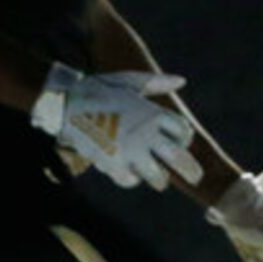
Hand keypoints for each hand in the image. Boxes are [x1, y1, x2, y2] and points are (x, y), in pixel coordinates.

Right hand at [33, 64, 200, 190]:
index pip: (182, 130)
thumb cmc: (98, 89)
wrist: (65, 102)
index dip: (184, 137)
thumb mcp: (129, 81)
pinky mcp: (112, 163)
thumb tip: (181, 81)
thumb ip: (156, 83)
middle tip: (197, 178)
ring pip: (157, 176)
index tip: (181, 142)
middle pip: (178, 157)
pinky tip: (133, 175)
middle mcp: (144, 133)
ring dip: (160, 179)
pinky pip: (131, 180)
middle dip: (191, 171)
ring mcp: (129, 151)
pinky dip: (133, 179)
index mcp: (151, 112)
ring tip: (159, 180)